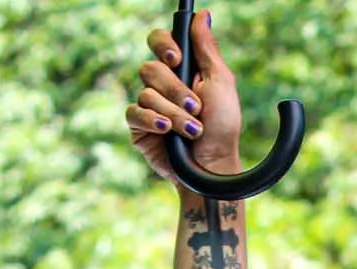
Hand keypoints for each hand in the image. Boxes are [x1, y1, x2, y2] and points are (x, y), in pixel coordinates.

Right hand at [125, 10, 243, 188]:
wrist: (213, 165)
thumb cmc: (223, 126)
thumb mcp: (221, 83)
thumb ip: (208, 49)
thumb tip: (203, 15)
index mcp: (182, 69)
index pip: (160, 42)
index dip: (163, 45)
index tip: (177, 59)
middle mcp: (162, 84)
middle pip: (150, 68)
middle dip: (175, 90)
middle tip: (196, 107)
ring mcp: (149, 105)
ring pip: (146, 93)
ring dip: (173, 113)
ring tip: (193, 130)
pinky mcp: (139, 127)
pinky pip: (134, 113)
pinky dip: (153, 121)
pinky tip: (167, 131)